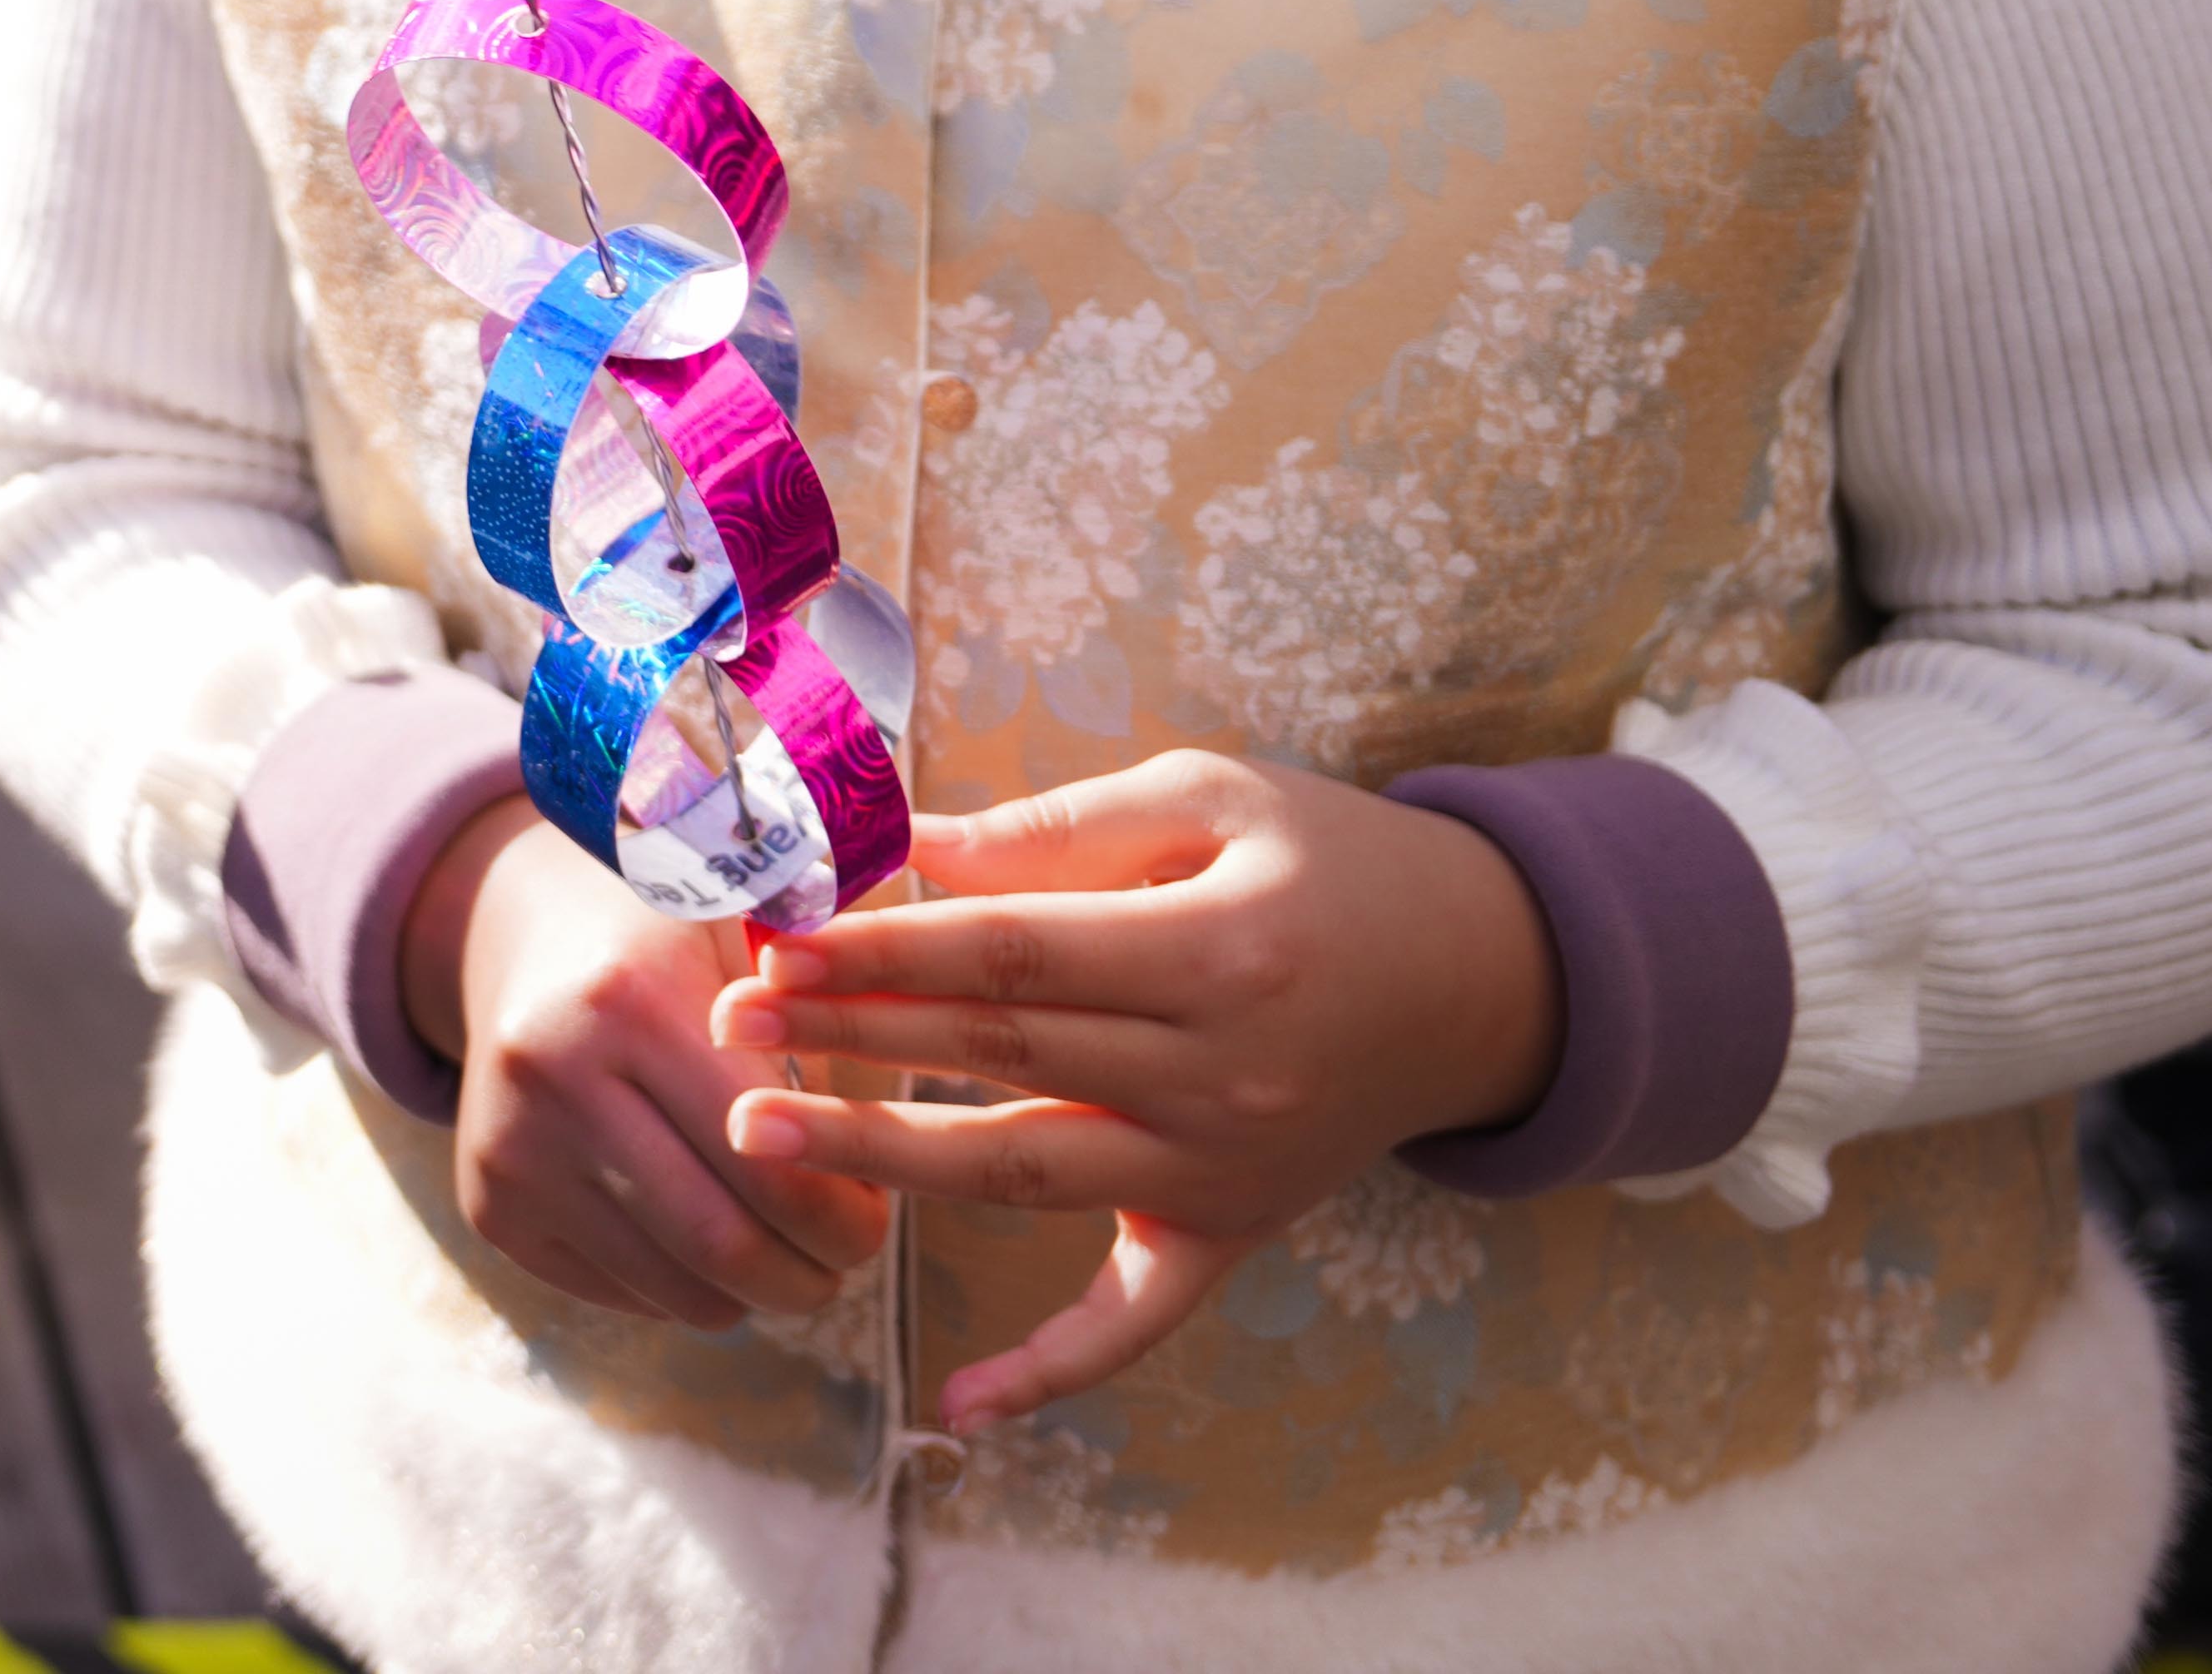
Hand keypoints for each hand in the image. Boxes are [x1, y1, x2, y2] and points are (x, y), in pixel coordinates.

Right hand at [402, 786, 883, 1331]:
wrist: (517, 929)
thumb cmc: (670, 925)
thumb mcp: (749, 917)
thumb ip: (834, 991)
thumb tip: (913, 1104)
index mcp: (629, 1000)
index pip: (774, 1167)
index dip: (847, 1213)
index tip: (875, 1207)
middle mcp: (553, 1078)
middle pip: (726, 1247)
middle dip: (813, 1275)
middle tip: (845, 1255)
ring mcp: (512, 1151)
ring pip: (679, 1290)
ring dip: (757, 1291)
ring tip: (785, 1248)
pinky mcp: (489, 1205)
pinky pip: (624, 1295)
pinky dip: (687, 1288)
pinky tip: (706, 1231)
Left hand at [705, 750, 1557, 1425]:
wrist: (1481, 976)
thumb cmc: (1329, 861)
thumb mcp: (1213, 798)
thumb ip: (1063, 829)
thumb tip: (916, 847)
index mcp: (1216, 949)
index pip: (1014, 954)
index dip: (888, 951)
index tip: (778, 941)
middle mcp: (1219, 1074)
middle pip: (1002, 1054)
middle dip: (853, 1036)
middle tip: (730, 1022)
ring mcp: (1224, 1166)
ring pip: (1028, 1172)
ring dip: (887, 1156)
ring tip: (758, 1133)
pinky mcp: (1233, 1229)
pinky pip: (1138, 1321)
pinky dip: (1050, 1372)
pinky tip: (953, 1411)